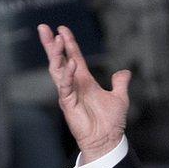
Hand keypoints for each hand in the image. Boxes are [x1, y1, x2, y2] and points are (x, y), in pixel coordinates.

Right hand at [38, 25, 131, 163]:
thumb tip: (125, 72)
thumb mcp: (120, 97)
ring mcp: (69, 93)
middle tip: (44, 27)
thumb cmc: (110, 122)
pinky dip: (67, 75)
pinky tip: (70, 64)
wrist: (107, 139)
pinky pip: (65, 86)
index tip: (62, 29)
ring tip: (54, 39)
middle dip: (51, 44)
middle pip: (59, 60)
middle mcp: (74, 85)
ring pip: (58, 70)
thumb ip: (120, 83)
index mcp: (84, 81)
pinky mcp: (68, 103)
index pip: (74, 57)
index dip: (69, 43)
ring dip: (56, 55)